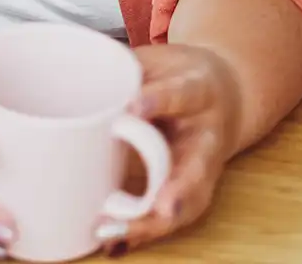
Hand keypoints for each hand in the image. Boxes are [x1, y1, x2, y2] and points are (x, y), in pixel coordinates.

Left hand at [98, 43, 244, 255]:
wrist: (228, 93)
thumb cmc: (184, 75)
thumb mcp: (162, 60)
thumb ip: (126, 69)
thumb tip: (73, 76)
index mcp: (201, 90)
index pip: (183, 94)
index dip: (159, 101)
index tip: (132, 108)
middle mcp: (208, 134)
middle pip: (197, 168)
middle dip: (175, 191)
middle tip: (154, 207)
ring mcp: (205, 167)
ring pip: (190, 202)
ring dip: (153, 223)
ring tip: (115, 234)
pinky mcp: (194, 189)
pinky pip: (174, 216)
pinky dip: (146, 231)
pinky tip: (117, 242)